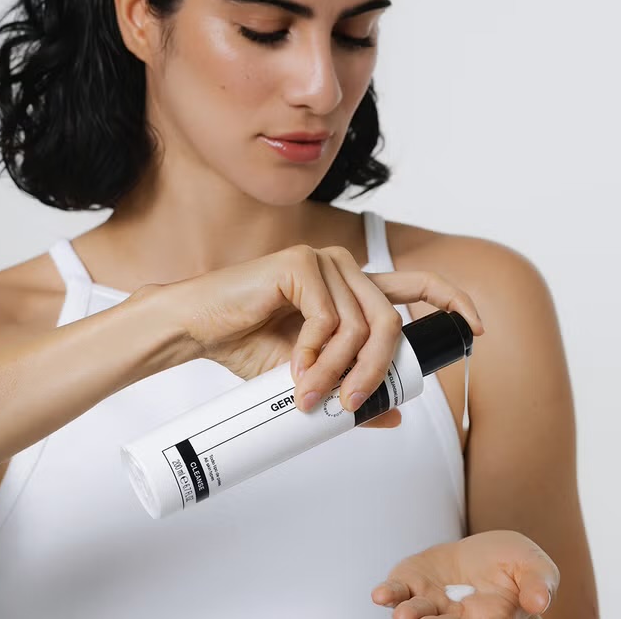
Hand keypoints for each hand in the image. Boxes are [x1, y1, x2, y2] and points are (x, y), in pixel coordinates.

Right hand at [164, 244, 483, 426]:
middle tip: (349, 407)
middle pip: (389, 323)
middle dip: (375, 372)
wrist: (201, 329)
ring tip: (308, 394)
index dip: (452, 301)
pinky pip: (328, 319)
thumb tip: (394, 416)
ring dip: (337, 371)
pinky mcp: (300, 263)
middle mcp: (344, 270)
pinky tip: (293, 367)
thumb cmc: (249, 344)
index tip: (476, 329)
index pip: (415, 286)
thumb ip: (349, 385)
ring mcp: (323, 261)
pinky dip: (314, 353)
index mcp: (352, 290)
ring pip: (359, 326)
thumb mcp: (310, 375)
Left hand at [371, 530, 558, 617]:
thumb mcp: (536, 568)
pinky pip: (399, 591)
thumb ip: (538, 584)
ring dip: (409, 616)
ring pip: (419, 614)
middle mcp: (459, 618)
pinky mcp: (414, 582)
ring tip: (403, 617)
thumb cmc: (516, 565)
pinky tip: (379, 595)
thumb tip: (539, 602)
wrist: (488, 550)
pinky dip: (389, 593)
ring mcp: (433, 603)